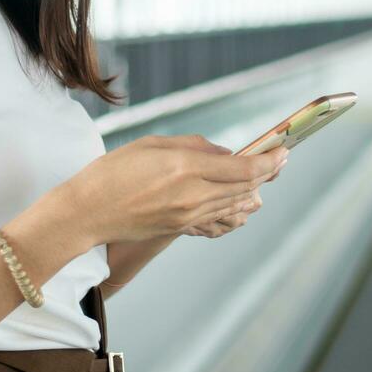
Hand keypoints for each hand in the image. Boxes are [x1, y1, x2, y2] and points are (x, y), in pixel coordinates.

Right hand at [58, 134, 287, 244]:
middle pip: (245, 187)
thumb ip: (194, 146)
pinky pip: (218, 217)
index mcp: (185, 168)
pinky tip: (243, 201)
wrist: (87, 212)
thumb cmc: (113, 172)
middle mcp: (192, 195)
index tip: (284, 151)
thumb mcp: (153, 144)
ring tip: (267, 178)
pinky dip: (236, 207)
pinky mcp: (181, 227)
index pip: (243, 168)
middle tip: (282, 160)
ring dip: (255, 190)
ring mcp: (188, 216)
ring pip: (234, 203)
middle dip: (267, 173)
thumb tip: (224, 153)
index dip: (269, 160)